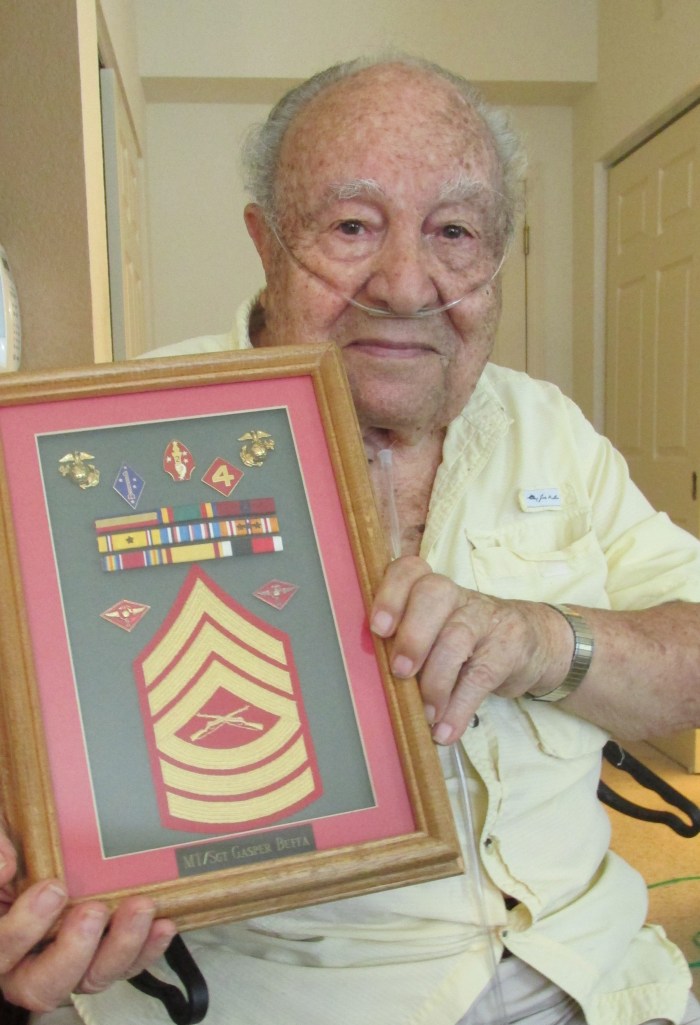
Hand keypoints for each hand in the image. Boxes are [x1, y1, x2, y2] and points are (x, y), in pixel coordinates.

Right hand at [0, 825, 176, 1012]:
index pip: (2, 950)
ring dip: (120, 947)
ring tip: (140, 908)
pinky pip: (127, 965)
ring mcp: (71, 960)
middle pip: (43, 984)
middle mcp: (28, 960)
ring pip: (91, 978)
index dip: (24, 928)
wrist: (49, 838)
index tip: (52, 889)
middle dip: (74, 951)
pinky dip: (147, 948)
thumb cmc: (21, 843)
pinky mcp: (106, 953)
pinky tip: (162, 925)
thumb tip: (5, 866)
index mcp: (1, 935)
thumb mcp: (2, 833)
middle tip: (94, 911)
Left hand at [370, 556, 570, 743]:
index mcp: (432, 589)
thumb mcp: (438, 632)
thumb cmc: (467, 640)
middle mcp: (457, 597)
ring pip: (456, 636)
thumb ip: (407, 644)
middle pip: (433, 595)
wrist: (536, 642)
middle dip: (412, 634)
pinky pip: (480, 676)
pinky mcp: (508, 648)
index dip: (390, 593)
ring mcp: (485, 619)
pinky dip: (460, 707)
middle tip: (401, 672)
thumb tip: (369, 681)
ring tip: (427, 713)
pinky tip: (446, 730)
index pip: (409, 571)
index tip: (378, 628)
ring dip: (436, 680)